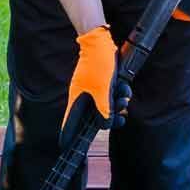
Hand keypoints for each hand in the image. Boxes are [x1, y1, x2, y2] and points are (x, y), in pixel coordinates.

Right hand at [61, 25, 129, 141]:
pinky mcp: (101, 83)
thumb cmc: (98, 64)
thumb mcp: (103, 91)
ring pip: (104, 106)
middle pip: (93, 118)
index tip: (65, 148)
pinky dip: (118, 93)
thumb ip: (104, 110)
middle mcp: (83, 97)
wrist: (100, 42)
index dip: (68, 136)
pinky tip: (124, 88)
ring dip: (117, 104)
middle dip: (109, 119)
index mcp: (77, 101)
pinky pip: (110, 95)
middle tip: (121, 118)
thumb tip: (105, 125)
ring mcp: (92, 90)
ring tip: (124, 97)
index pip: (70, 124)